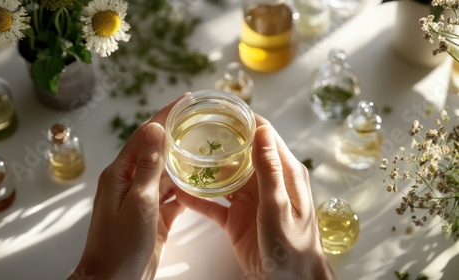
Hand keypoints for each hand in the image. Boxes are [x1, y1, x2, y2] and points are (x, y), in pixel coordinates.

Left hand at [68, 95, 185, 279]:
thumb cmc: (120, 245)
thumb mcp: (137, 202)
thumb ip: (147, 166)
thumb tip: (154, 128)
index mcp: (120, 173)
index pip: (145, 135)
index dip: (166, 115)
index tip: (186, 100)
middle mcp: (129, 182)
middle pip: (156, 151)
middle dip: (177, 134)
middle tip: (201, 119)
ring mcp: (142, 199)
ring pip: (166, 172)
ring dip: (183, 160)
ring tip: (206, 146)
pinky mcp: (153, 215)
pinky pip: (172, 195)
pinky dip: (185, 187)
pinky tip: (200, 181)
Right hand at [176, 115, 334, 278]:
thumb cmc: (292, 246)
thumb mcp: (278, 206)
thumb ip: (269, 170)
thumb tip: (261, 130)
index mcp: (283, 173)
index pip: (264, 136)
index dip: (244, 120)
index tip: (221, 109)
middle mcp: (265, 182)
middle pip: (239, 154)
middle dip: (217, 142)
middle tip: (191, 131)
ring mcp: (248, 200)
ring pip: (223, 177)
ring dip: (204, 169)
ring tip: (180, 155)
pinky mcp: (235, 218)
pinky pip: (213, 203)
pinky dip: (197, 198)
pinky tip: (179, 191)